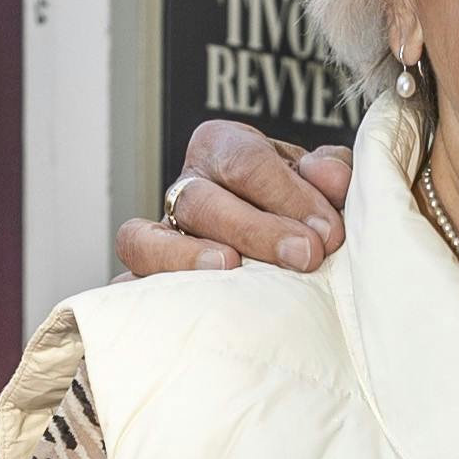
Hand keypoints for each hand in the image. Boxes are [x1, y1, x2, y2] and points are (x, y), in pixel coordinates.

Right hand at [115, 119, 354, 278]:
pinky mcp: (149, 278)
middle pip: (202, 201)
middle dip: (257, 229)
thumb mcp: (322, 181)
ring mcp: (162, 234)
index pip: (245, 161)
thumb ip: (331, 172)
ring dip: (189, 256)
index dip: (289, 195)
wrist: (284, 248)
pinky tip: (177, 310)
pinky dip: (137, 292)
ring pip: (146, 239)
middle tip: (306, 255)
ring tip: (231, 269)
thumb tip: (331, 177)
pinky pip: (127, 283)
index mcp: (223, 148)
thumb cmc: (301, 210)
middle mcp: (187, 187)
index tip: (330, 231)